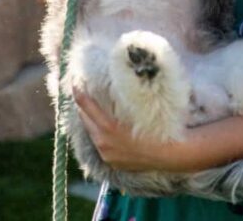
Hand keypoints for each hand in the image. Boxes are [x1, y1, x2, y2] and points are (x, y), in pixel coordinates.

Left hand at [73, 88, 189, 172]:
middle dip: (82, 106)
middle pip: (84, 119)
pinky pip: (99, 144)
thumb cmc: (156, 127)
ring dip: (90, 120)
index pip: (86, 106)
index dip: (79, 92)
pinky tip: (103, 127)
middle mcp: (103, 143)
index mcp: (108, 128)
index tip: (74, 81)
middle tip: (81, 92)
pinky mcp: (111, 162)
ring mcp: (106, 154)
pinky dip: (99, 134)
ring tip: (91, 108)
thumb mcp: (138, 110)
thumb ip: (122, 100)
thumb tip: (114, 84)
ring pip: (91, 133)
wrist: (168, 154)